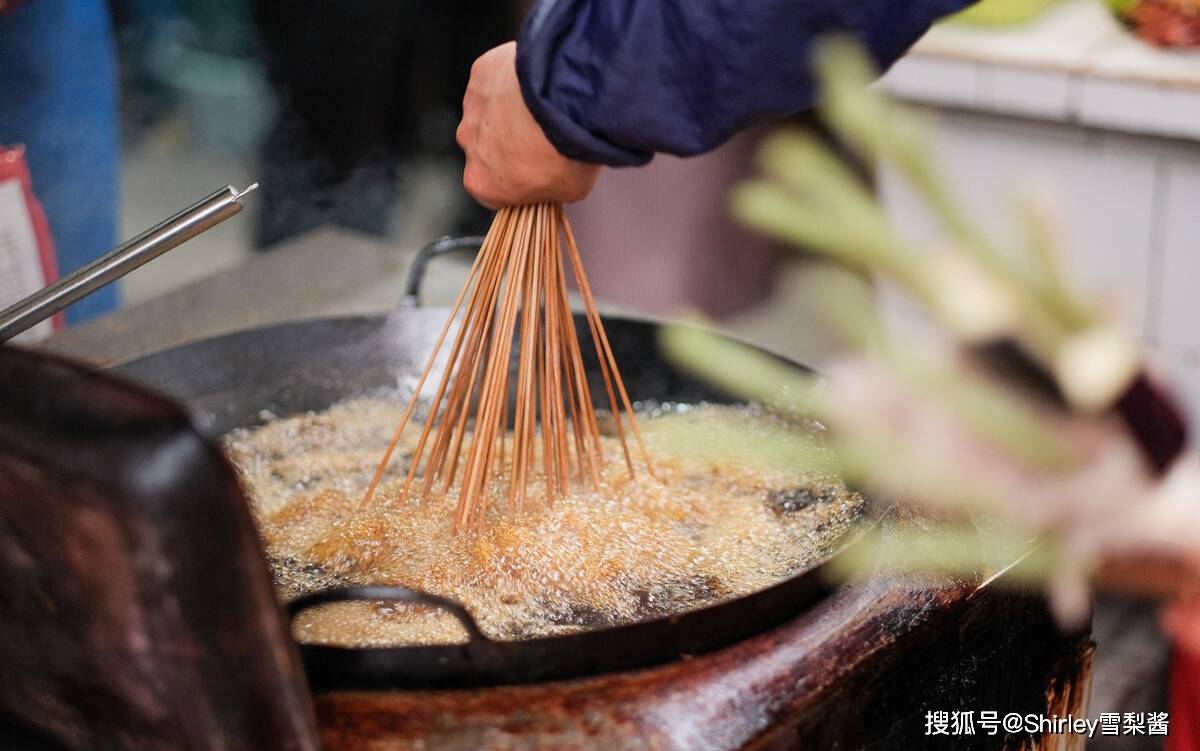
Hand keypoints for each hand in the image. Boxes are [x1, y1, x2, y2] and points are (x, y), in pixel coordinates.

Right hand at [457, 42, 600, 207]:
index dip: (519, 179)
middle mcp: (468, 145)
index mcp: (481, 182)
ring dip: (512, 109)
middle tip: (547, 135)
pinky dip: (515, 81)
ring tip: (546, 108)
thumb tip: (556, 178)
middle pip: (487, 146)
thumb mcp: (569, 189)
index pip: (494, 187)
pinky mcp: (481, 73)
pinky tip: (539, 84)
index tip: (540, 170)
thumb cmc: (567, 152)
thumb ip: (550, 187)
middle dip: (513, 141)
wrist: (567, 104)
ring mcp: (472, 105)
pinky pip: (496, 79)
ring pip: (490, 110)